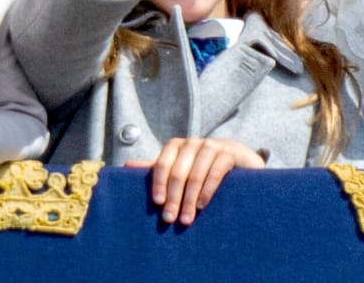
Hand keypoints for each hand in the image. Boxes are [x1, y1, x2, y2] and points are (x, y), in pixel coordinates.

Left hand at [127, 137, 265, 225]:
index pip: (162, 164)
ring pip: (195, 175)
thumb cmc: (202, 166)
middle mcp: (193, 143)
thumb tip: (126, 166)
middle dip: (173, 199)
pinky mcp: (229, 153)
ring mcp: (212, 146)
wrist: (238, 159)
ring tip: (187, 220)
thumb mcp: (179, 167)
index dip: (158, 184)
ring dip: (189, 200)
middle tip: (170, 220)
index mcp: (176, 146)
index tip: (157, 204)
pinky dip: (207, 191)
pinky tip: (202, 206)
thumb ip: (156, 168)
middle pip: (178, 173)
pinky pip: (215, 172)